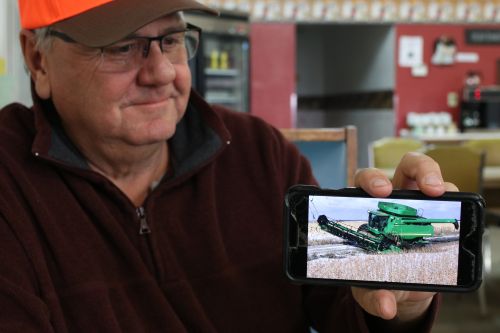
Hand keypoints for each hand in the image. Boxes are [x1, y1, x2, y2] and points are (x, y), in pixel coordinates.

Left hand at [351, 152, 457, 321]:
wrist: (398, 287)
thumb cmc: (377, 277)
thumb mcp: (370, 288)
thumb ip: (373, 296)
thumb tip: (386, 307)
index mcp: (367, 209)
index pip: (364, 182)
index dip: (371, 179)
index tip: (380, 192)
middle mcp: (393, 199)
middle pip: (401, 167)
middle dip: (415, 169)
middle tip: (423, 188)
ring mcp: (417, 202)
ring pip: (427, 174)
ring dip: (435, 176)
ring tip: (440, 191)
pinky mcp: (437, 212)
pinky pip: (449, 195)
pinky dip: (453, 196)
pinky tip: (455, 207)